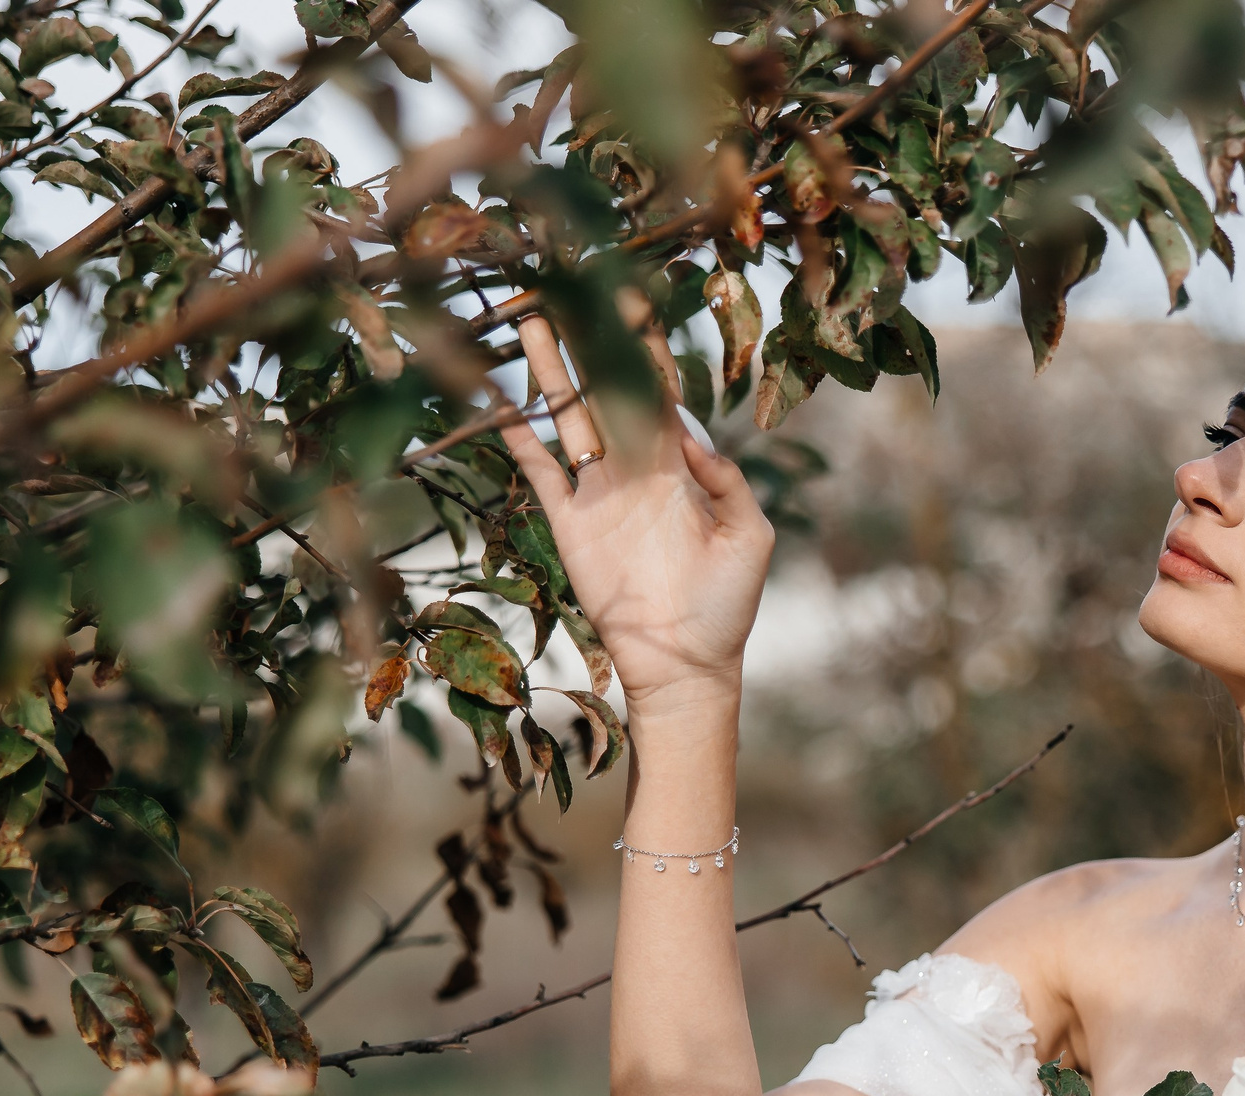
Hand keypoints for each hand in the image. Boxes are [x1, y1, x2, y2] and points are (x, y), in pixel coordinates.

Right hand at [498, 315, 774, 706]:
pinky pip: (537, 467)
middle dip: (588, 337)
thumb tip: (691, 434)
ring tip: (529, 316)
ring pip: (568, 414)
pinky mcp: (567, 521)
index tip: (631, 293)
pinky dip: (515, 433)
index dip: (645, 345)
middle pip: (607, 387)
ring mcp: (598, 491)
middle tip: (568, 281)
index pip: (659, 390)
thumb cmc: (728, 606)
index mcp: (679, 465)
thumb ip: (728, 481)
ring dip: (548, 367)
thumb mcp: (750, 537)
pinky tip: (495, 395)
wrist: (685, 664)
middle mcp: (635, 468)